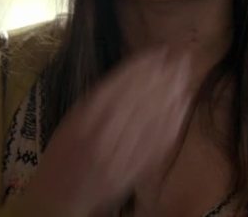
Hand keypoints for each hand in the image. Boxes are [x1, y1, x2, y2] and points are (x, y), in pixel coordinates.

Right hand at [18, 43, 194, 215]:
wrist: (60, 195)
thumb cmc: (62, 153)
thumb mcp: (71, 119)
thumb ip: (97, 99)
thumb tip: (131, 73)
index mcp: (84, 118)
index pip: (121, 86)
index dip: (144, 68)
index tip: (160, 52)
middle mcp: (104, 135)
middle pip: (141, 99)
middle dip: (164, 76)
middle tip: (182, 58)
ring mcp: (122, 154)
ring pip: (153, 119)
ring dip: (173, 95)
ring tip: (186, 77)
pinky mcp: (135, 170)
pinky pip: (158, 144)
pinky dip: (173, 122)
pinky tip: (182, 107)